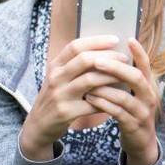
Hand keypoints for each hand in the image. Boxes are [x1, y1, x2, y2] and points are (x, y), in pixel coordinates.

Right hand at [20, 35, 127, 159]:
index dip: (96, 41)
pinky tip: (118, 98)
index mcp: (55, 66)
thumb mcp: (59, 78)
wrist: (39, 125)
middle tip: (124, 59)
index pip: (75, 46)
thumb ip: (75, 65)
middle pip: (84, 60)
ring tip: (125, 76)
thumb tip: (104, 52)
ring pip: (90, 80)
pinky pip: (93, 103)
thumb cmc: (55, 98)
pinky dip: (108, 100)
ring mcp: (60, 95)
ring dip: (111, 77)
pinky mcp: (66, 112)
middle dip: (108, 57)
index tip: (115, 39)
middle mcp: (56, 78)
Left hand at [84, 38, 159, 164]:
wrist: (141, 143)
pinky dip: (103, 104)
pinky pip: (118, 113)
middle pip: (136, 78)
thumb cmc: (131, 112)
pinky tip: (91, 98)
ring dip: (105, 88)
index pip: (145, 65)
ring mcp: (142, 112)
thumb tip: (107, 55)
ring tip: (88, 82)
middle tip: (97, 61)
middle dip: (116, 68)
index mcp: (147, 85)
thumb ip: (123, 78)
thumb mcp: (132, 93)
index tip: (129, 38)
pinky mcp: (134, 126)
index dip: (139, 52)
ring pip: (125, 97)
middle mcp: (148, 97)